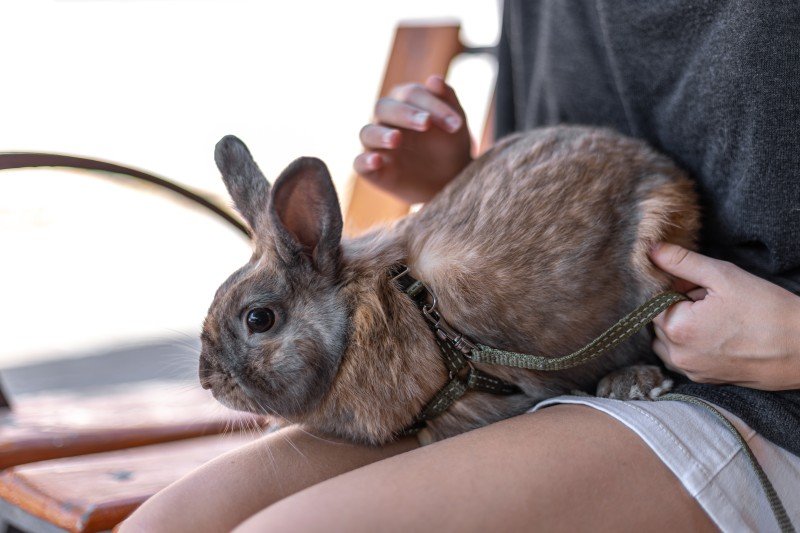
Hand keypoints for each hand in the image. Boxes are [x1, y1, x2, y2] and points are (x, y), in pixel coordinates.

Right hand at [353, 75, 471, 203]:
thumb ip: (447, 100)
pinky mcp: (372, 170)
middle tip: (427, 123)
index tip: (456, 124)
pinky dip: (365, 161)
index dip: (432, 105)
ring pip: (367, 132)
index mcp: (404, 102)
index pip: (410, 94)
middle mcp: (386, 120)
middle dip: (405, 114)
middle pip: (384, 108)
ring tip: (396, 139)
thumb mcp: (455, 123)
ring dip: (381, 134)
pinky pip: (359, 163)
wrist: (450, 180)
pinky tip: (377, 161)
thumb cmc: (450, 145)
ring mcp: (376, 145)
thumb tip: (434, 80)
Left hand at [650, 243, 799, 390]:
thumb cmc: (767, 310)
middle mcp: (677, 355)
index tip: (695, 284)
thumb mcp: (724, 277)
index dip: (671, 287)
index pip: (651, 301)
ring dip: (681, 326)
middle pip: (659, 320)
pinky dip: (691, 343)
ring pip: (667, 340)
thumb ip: (682, 263)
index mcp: (677, 329)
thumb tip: (651, 250)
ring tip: (716, 317)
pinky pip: (682, 357)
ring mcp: (690, 370)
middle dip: (678, 306)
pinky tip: (718, 334)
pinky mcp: (703, 379)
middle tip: (711, 299)